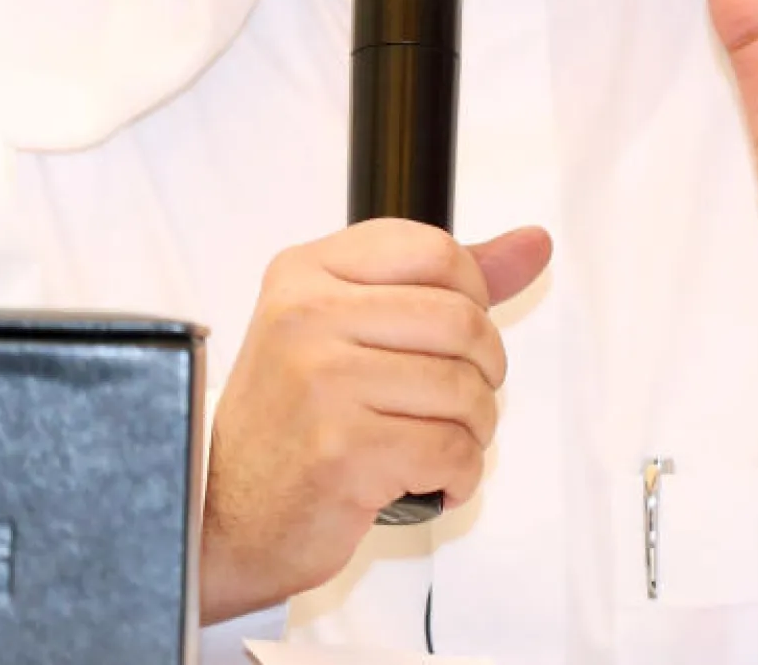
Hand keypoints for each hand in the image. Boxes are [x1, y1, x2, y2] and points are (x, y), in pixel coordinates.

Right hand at [199, 218, 551, 623]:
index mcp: (307, 271)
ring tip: (442, 439)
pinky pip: (452, 451)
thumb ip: (444, 280)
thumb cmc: (293, 415)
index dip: (471, 294)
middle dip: (484, 369)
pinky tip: (430, 477)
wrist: (224, 515)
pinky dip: (460, 473)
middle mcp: (308, 315)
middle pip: (462, 320)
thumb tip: (533, 242)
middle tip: (459, 396)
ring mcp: (322, 382)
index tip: (456, 332)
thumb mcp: (348, 322)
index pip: (435, 250)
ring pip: (465, 389)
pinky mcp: (342, 451)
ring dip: (475, 427)